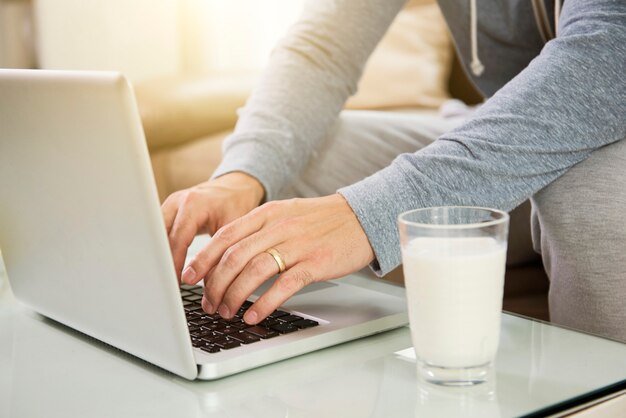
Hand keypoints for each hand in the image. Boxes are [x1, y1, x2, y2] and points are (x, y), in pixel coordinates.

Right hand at [161, 172, 264, 278]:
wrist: (233, 188)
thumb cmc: (236, 204)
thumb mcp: (233, 228)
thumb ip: (221, 253)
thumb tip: (210, 285)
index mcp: (193, 204)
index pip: (177, 238)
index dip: (174, 262)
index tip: (174, 281)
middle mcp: (177, 202)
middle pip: (160, 236)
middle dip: (161, 261)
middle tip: (164, 284)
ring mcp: (169, 206)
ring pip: (155, 235)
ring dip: (158, 255)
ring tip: (163, 279)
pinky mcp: (167, 212)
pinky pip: (159, 232)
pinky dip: (161, 249)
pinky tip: (164, 266)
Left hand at [181, 193, 374, 323]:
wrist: (362, 217)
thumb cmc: (322, 220)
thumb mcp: (285, 214)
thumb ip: (258, 230)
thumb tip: (227, 254)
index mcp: (267, 213)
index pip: (225, 236)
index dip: (202, 259)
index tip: (188, 277)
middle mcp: (278, 227)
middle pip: (234, 257)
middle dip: (214, 284)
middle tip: (208, 303)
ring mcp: (297, 245)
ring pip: (254, 271)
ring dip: (234, 296)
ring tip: (226, 312)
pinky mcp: (315, 263)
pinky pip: (283, 285)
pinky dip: (264, 303)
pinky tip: (254, 316)